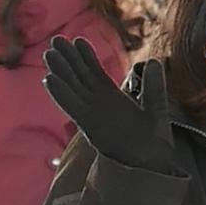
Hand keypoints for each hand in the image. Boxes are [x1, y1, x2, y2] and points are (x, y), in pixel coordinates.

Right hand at [42, 38, 172, 171]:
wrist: (151, 165)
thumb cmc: (153, 140)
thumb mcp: (156, 108)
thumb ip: (154, 87)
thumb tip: (155, 61)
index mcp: (113, 98)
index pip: (96, 73)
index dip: (86, 57)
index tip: (77, 39)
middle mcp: (99, 104)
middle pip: (80, 77)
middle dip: (68, 59)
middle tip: (56, 39)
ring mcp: (92, 114)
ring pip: (73, 89)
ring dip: (60, 72)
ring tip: (49, 54)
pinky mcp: (89, 126)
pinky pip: (72, 107)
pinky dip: (61, 94)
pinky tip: (50, 80)